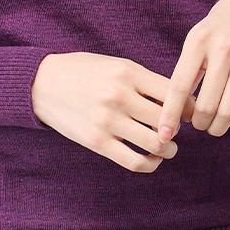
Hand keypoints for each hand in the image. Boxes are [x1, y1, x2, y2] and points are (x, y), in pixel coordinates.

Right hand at [31, 52, 196, 172]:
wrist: (42, 83)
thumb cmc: (83, 72)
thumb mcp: (115, 64)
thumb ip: (144, 80)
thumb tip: (178, 101)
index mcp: (127, 72)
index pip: (173, 92)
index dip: (187, 105)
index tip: (187, 111)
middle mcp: (119, 95)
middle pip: (168, 120)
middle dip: (178, 127)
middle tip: (175, 129)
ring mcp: (107, 120)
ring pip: (156, 143)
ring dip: (169, 148)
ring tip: (168, 147)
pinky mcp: (97, 142)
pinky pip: (135, 162)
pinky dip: (151, 164)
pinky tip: (152, 159)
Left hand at [157, 0, 229, 139]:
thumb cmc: (219, 28)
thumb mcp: (197, 38)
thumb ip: (186, 70)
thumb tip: (173, 111)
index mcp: (198, 42)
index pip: (179, 87)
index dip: (170, 115)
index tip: (163, 134)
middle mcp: (222, 50)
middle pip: (206, 105)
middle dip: (199, 124)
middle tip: (197, 124)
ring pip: (228, 111)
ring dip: (218, 127)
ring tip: (213, 126)